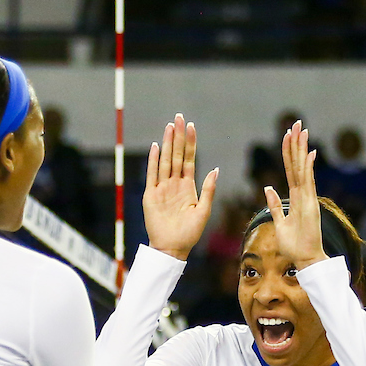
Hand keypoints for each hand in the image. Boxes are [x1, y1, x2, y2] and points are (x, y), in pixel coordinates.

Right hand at [143, 114, 218, 261]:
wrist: (172, 248)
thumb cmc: (189, 233)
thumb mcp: (203, 211)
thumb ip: (208, 190)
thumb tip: (215, 169)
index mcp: (188, 187)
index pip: (189, 159)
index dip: (190, 143)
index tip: (192, 127)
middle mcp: (174, 184)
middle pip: (176, 155)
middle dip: (178, 137)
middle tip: (179, 117)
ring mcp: (162, 188)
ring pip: (165, 161)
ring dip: (167, 143)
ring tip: (170, 126)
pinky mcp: (150, 196)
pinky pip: (152, 174)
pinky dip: (153, 161)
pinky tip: (155, 147)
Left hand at [264, 121, 326, 271]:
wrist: (306, 259)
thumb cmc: (294, 245)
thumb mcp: (279, 223)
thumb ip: (274, 206)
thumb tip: (268, 188)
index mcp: (295, 198)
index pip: (291, 170)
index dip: (288, 153)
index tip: (287, 136)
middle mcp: (303, 194)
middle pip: (298, 165)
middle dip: (296, 144)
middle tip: (296, 123)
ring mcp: (308, 198)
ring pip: (302, 169)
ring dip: (301, 149)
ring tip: (301, 130)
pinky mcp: (310, 205)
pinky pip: (307, 182)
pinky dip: (308, 168)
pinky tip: (308, 153)